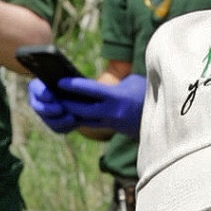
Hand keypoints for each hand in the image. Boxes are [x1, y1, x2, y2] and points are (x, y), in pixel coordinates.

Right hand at [27, 78, 77, 133]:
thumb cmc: (69, 80)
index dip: (42, 94)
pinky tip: (75, 121)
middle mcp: (37, 102)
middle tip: (60, 108)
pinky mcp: (54, 126)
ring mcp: (44, 116)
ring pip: (49, 121)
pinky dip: (66, 126)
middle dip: (50, 109)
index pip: (36, 90)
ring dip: (60, 120)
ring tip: (71, 117)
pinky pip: (58, 129)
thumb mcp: (66, 75)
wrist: (76, 94)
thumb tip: (60, 79)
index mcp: (37, 87)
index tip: (50, 96)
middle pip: (40, 109)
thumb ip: (62, 77)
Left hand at [28, 74, 145, 136]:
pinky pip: (91, 124)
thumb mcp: (132, 82)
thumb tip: (93, 87)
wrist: (161, 119)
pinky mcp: (111, 128)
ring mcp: (110, 123)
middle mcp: (112, 113)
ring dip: (69, 114)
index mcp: (117, 98)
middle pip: (82, 110)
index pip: (91, 91)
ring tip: (55, 105)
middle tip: (49, 96)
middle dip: (65, 104)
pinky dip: (79, 118)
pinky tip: (68, 112)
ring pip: (84, 120)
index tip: (59, 81)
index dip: (74, 86)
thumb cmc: (145, 94)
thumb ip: (112, 84)